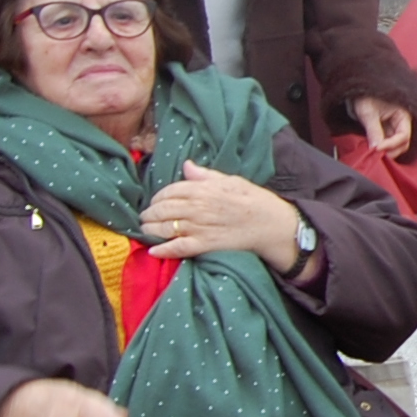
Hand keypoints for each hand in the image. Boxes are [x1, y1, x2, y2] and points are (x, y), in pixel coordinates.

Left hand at [141, 160, 305, 273]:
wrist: (272, 224)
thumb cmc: (254, 200)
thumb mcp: (230, 180)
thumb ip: (205, 175)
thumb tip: (186, 166)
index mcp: (203, 189)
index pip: (170, 191)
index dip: (157, 197)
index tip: (153, 202)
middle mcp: (198, 207)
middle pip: (163, 210)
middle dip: (149, 214)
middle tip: (144, 217)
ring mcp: (200, 227)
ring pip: (166, 228)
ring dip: (150, 230)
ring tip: (144, 230)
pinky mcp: (205, 245)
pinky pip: (178, 248)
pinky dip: (163, 250)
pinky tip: (153, 251)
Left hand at [351, 96, 414, 157]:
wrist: (356, 92)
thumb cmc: (365, 96)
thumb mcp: (368, 113)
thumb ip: (374, 130)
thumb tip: (375, 148)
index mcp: (403, 115)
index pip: (404, 135)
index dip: (392, 144)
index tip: (377, 148)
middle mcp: (401, 123)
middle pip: (403, 144)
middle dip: (391, 151)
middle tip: (376, 154)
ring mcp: (394, 128)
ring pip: (395, 146)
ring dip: (386, 151)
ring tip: (373, 152)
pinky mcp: (385, 132)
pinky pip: (387, 144)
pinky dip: (381, 148)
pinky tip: (372, 149)